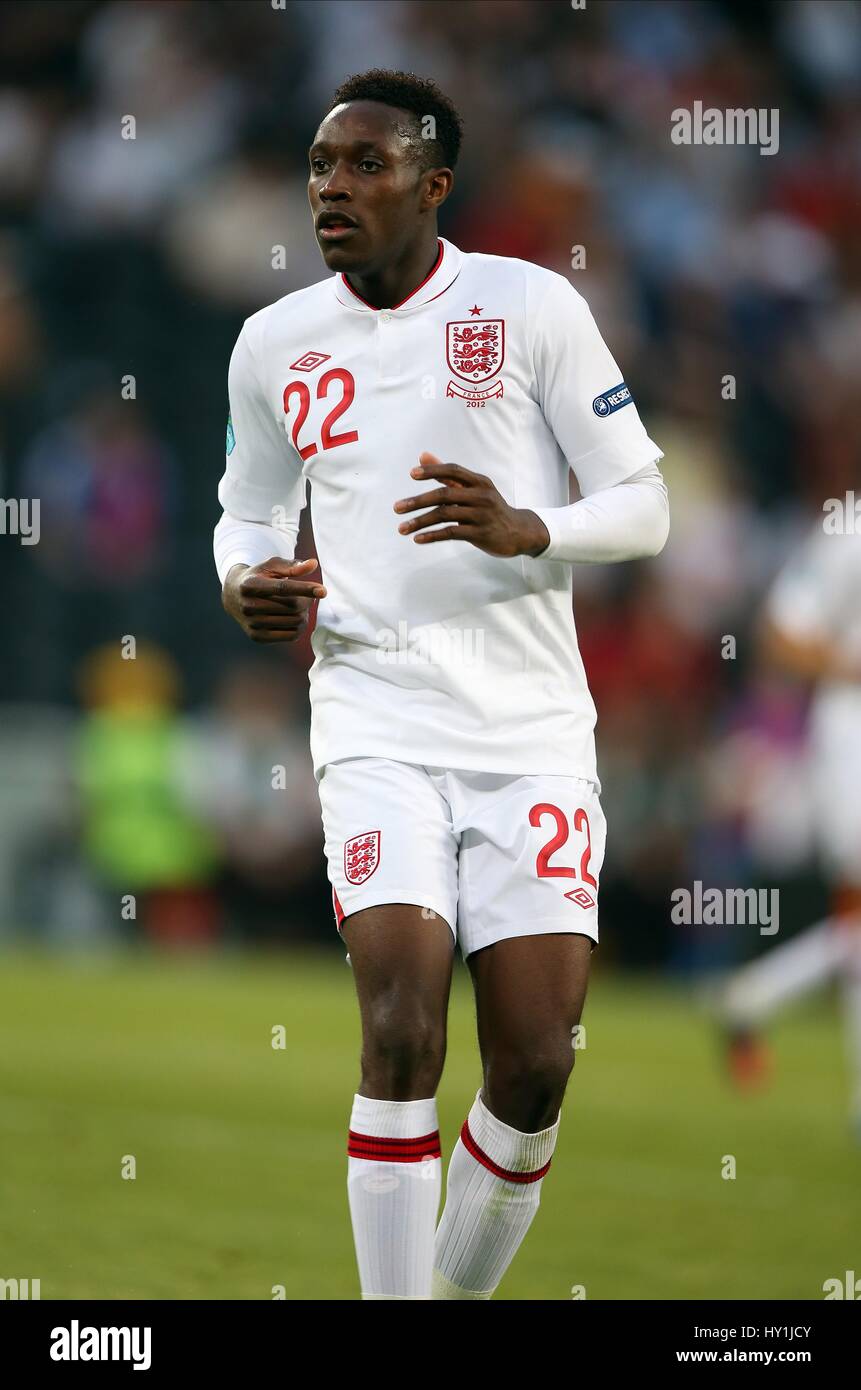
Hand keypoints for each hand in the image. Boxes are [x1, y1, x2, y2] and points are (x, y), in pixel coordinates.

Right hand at [222, 557, 326, 642]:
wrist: (233, 595)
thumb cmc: (258, 577)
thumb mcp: (271, 566)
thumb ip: (292, 565)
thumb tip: (313, 564)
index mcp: (250, 585)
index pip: (283, 589)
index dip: (305, 589)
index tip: (323, 590)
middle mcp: (248, 606)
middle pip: (292, 606)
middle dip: (307, 600)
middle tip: (308, 596)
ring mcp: (252, 624)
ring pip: (294, 621)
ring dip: (305, 613)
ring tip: (300, 606)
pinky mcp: (257, 637)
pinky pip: (291, 636)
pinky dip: (300, 627)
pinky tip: (297, 617)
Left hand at [393, 452, 549, 557]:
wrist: (519, 532)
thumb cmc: (490, 508)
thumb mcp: (474, 488)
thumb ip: (447, 474)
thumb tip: (423, 456)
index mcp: (479, 481)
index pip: (453, 470)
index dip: (432, 471)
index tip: (411, 474)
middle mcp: (481, 496)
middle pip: (444, 495)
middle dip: (417, 501)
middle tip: (396, 508)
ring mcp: (481, 515)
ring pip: (445, 515)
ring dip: (420, 522)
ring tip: (402, 528)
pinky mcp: (480, 534)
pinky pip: (452, 533)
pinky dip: (433, 536)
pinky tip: (418, 539)